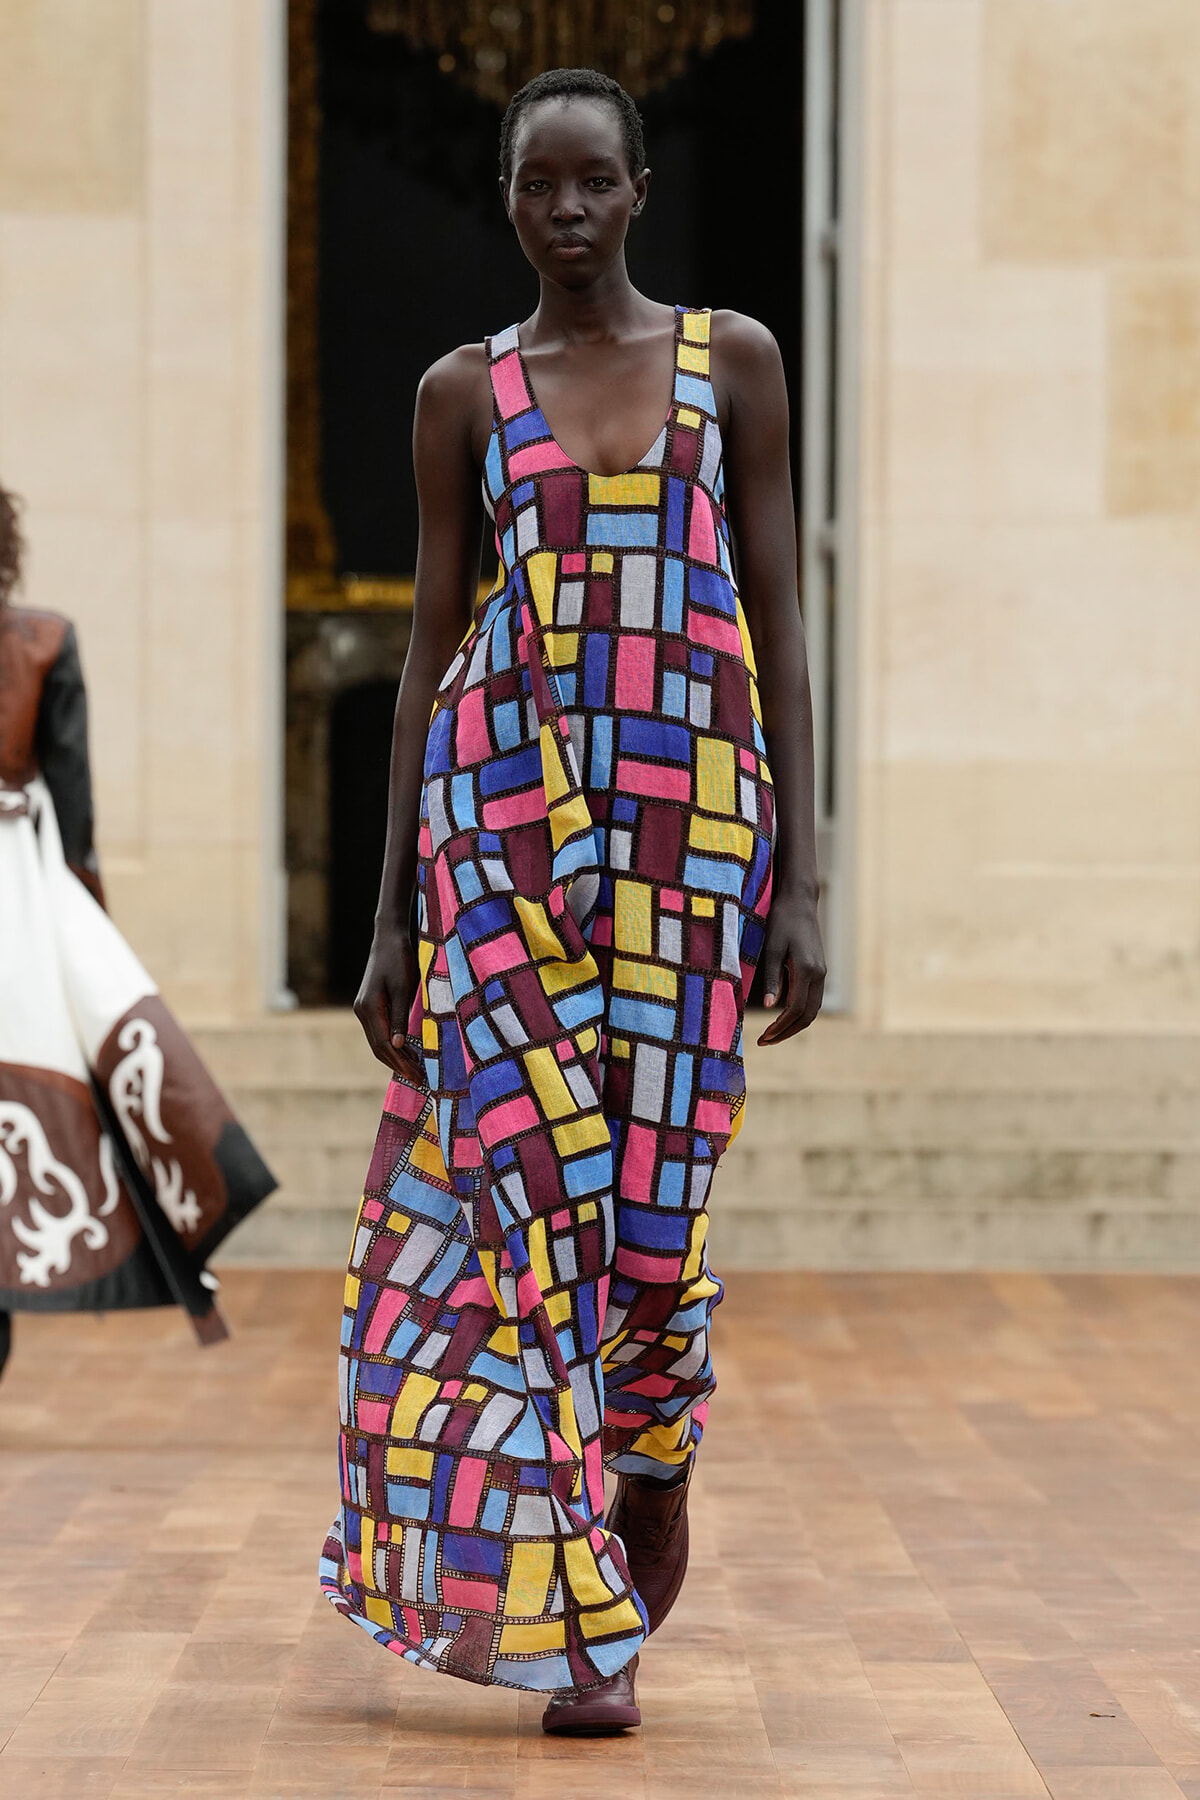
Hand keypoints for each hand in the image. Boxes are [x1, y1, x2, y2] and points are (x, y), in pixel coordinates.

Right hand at [353, 920, 424, 1082]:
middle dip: (398, 1066)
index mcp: (368, 1009)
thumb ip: (400, 1017)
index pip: (384, 1045)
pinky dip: (394, 1045)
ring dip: (396, 1058)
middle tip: (420, 1081)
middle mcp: (362, 1011)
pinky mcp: (371, 1006)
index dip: (401, 1063)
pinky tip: (409, 1052)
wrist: (389, 937)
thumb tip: (399, 1046)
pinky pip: (381, 1032)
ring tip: (417, 1071)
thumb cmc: (399, 959)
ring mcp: (364, 1009)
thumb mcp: (403, 988)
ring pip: (379, 1042)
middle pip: (379, 1048)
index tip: (418, 1077)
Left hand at [756, 890, 825, 1045]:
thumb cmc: (781, 921)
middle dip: (787, 1032)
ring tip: (773, 1034)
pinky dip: (800, 1013)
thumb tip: (769, 1008)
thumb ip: (772, 978)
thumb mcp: (771, 948)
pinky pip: (813, 999)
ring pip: (813, 1010)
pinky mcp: (819, 970)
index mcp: (807, 970)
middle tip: (765, 1041)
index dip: (780, 1027)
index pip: (796, 1009)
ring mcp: (822, 972)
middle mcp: (819, 974)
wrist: (800, 901)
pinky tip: (782, 1016)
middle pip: (808, 1016)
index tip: (764, 1036)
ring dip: (794, 1025)